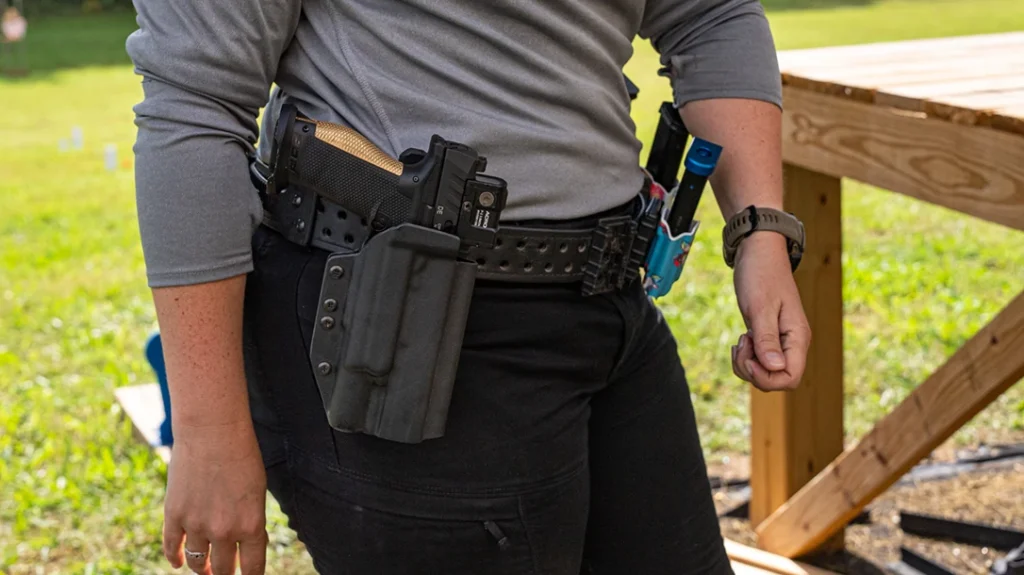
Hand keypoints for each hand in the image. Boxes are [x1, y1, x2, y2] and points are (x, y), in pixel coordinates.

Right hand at [163, 420, 267, 574]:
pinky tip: (178, 562)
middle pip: (223, 570)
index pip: (252, 569)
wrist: (213, 431)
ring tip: (204, 569)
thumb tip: (242, 546)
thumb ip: (249, 522)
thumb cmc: (242, 456)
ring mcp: (196, 525)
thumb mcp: (256, 492)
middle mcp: (224, 530)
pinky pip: (172, 547)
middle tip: (225, 573)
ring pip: (197, 562)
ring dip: (201, 568)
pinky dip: (175, 557)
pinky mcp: (173, 515)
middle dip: (224, 574)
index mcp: (251, 525)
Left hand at [730, 231, 810, 390]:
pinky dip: (746, 356)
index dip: (766, 377)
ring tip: (741, 339)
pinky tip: (741, 339)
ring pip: (765, 372)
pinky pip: (758, 360)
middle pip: (777, 380)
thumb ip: (767, 339)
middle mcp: (792, 343)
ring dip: (746, 364)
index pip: (790, 377)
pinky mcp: (769, 337)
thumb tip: (776, 368)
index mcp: (797, 337)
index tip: (749, 357)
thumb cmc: (760, 275)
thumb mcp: (760, 307)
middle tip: (741, 344)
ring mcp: (781, 341)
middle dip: (753, 372)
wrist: (757, 252)